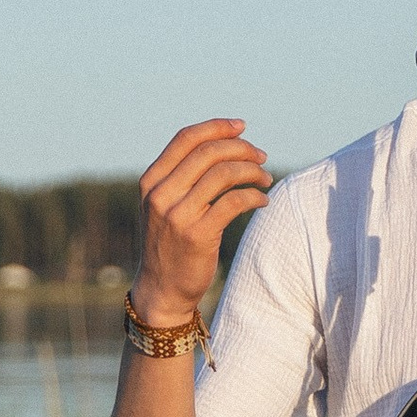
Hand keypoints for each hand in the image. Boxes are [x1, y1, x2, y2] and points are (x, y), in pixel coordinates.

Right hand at [131, 119, 273, 328]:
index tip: (242, 127)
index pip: (185, 139)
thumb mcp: (164, 205)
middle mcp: (160, 194)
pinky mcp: (197, 235)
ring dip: (252, 171)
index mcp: (151, 181)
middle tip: (262, 157)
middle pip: (208, 153)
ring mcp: (177, 215)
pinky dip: (254, 197)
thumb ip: (182, 177)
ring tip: (265, 178)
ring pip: (224, 174)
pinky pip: (234, 202)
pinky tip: (263, 201)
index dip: (217, 127)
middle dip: (242, 149)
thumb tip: (224, 144)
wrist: (161, 289)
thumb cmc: (170, 243)